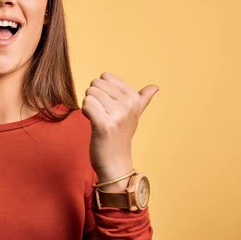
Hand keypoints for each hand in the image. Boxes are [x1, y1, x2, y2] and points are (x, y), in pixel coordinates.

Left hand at [82, 72, 158, 189]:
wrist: (115, 163)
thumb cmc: (120, 137)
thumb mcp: (134, 115)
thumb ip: (142, 99)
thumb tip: (155, 87)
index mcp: (134, 98)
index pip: (105, 76)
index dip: (101, 90)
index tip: (108, 106)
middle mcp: (128, 105)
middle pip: (95, 84)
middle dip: (93, 98)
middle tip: (102, 115)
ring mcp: (118, 115)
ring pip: (89, 94)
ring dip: (89, 107)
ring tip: (98, 120)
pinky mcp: (104, 125)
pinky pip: (86, 105)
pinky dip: (85, 113)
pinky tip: (92, 124)